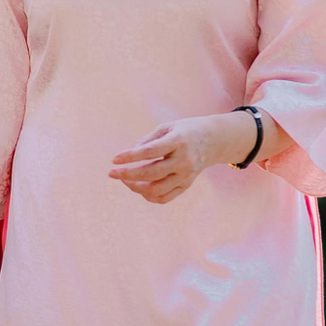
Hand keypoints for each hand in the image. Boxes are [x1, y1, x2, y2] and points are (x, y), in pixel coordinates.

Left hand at [109, 111, 252, 204]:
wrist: (214, 141)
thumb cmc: (185, 131)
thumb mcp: (167, 127)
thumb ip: (148, 140)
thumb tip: (131, 154)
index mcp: (178, 141)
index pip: (150, 152)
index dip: (130, 156)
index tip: (114, 159)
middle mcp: (184, 160)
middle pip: (151, 173)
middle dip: (127, 175)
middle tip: (112, 173)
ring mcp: (186, 175)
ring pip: (157, 189)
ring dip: (136, 187)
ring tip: (124, 180)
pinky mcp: (187, 185)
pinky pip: (165, 197)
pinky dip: (149, 196)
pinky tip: (139, 188)